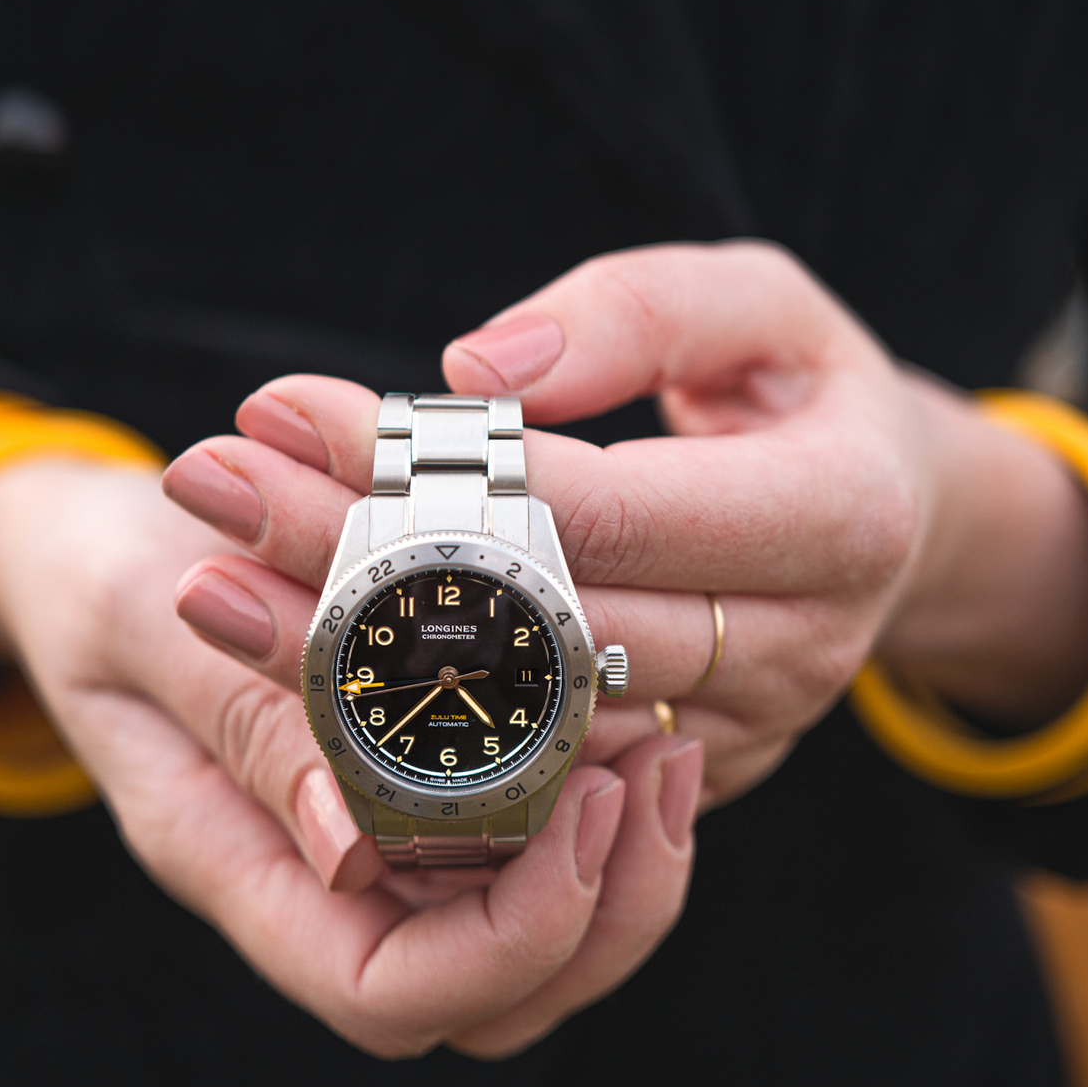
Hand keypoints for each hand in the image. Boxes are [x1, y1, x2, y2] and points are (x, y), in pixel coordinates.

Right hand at [0, 456, 701, 1058]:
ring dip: (623, 872)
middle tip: (659, 773)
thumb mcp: (144, 619)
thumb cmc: (108, 580)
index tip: (581, 800)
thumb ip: (240, 722)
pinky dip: (600, 816)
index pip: (388, 992)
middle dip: (604, 912)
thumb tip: (344, 841)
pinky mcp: (419, 805)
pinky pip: (530, 859)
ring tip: (665, 750)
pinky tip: (634, 724)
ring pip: (533, 949)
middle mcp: (323, 890)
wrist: (100, 556)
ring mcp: (378, 858)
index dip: (509, 936)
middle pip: (495, 995)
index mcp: (240, 865)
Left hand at [163, 242, 1087, 810]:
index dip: (433, 465)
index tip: (282, 409)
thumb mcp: (758, 308)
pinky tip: (298, 668)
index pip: (598, 504)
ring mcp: (738, 735)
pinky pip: (534, 769)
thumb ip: (638, 313)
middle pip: (538, 621)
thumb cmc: (799, 396)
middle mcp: (797, 650)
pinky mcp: (681, 778)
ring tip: (214, 583)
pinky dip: (416, 724)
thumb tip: (476, 365)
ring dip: (358, 654)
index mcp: (837, 518)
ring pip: (522, 717)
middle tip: (206, 491)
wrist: (882, 525)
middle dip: (355, 556)